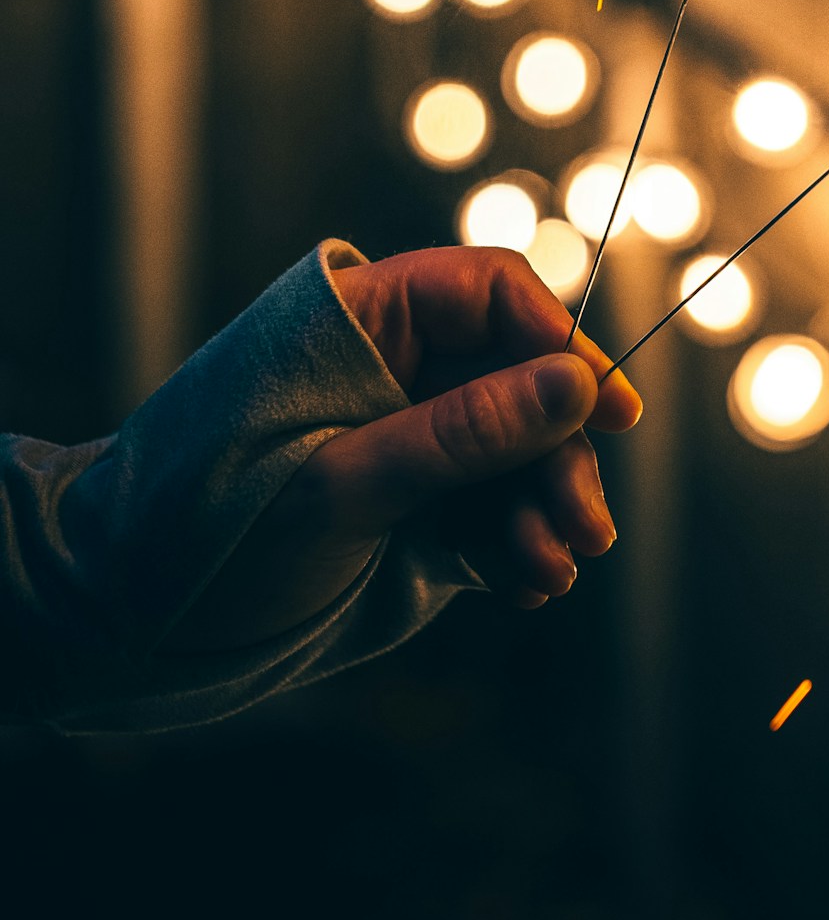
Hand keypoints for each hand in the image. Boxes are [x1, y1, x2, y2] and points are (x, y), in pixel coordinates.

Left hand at [169, 247, 641, 650]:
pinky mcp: (410, 501)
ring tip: (551, 573)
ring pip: (514, 449)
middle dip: (556, 454)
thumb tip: (573, 385)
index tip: (609, 410)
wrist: (127, 625)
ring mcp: (404, 433)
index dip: (558, 342)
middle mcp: (394, 366)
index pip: (490, 294)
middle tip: (586, 528)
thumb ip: (461, 434)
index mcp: (363, 320)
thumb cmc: (209, 532)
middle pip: (518, 378)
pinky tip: (529, 584)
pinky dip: (515, 542)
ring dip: (543, 507)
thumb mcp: (343, 485)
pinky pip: (488, 505)